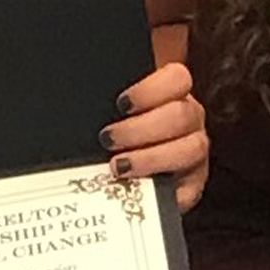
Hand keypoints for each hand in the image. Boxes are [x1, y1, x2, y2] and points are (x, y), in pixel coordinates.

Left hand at [105, 63, 210, 208]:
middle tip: (108, 139)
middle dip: (141, 128)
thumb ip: (102, 107)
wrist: (122, 184)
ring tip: (118, 167)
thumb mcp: (108, 117)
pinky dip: (165, 190)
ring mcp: (194, 154)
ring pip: (191, 148)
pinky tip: (137, 190)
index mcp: (172, 95)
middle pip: (181, 115)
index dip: (151, 89)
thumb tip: (75, 105)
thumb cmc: (112, 140)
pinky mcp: (192, 186)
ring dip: (151, 157)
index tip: (122, 103)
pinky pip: (189, 188)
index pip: (178, 78)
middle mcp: (189, 121)